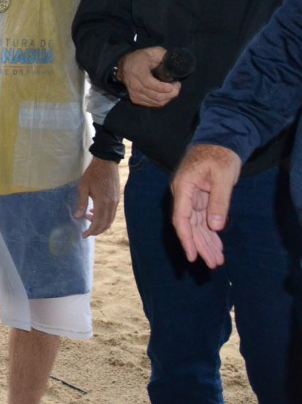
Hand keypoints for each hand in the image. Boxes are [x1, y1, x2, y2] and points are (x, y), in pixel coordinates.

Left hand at [75, 156, 119, 236]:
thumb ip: (81, 203)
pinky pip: (112, 213)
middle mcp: (111, 204)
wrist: (106, 163)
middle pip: (105, 224)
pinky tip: (94, 212)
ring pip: (110, 219)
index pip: (98, 223)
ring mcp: (115, 202)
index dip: (91, 231)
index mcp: (102, 202)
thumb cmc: (92, 174)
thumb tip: (77, 217)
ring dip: (100, 224)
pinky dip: (104, 217)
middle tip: (86, 233)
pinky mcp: (117, 198)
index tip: (84, 235)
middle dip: (96, 231)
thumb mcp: (83, 187)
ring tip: (89, 219)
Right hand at [118, 47, 180, 107]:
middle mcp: (133, 84)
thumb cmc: (141, 58)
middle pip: (154, 95)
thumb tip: (175, 60)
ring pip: (155, 102)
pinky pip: (152, 104)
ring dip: (168, 97)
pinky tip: (165, 94)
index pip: (149, 83)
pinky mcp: (135, 99)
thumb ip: (163, 55)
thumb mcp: (152, 51)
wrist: (125, 66)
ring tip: (173, 89)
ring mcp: (133, 93)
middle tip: (177, 86)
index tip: (173, 86)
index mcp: (137, 71)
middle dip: (170, 93)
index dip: (162, 87)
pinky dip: (162, 101)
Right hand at [171, 143, 240, 267]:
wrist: (219, 140)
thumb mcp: (222, 178)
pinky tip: (216, 246)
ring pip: (196, 225)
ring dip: (206, 242)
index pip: (181, 218)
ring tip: (216, 260)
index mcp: (183, 188)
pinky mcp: (199, 198)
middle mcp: (183, 194)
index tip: (192, 255)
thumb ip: (218, 202)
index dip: (186, 238)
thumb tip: (214, 227)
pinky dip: (210, 233)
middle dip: (200, 245)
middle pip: (189, 225)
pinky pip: (202, 219)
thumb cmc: (220, 155)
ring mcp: (190, 197)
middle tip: (213, 264)